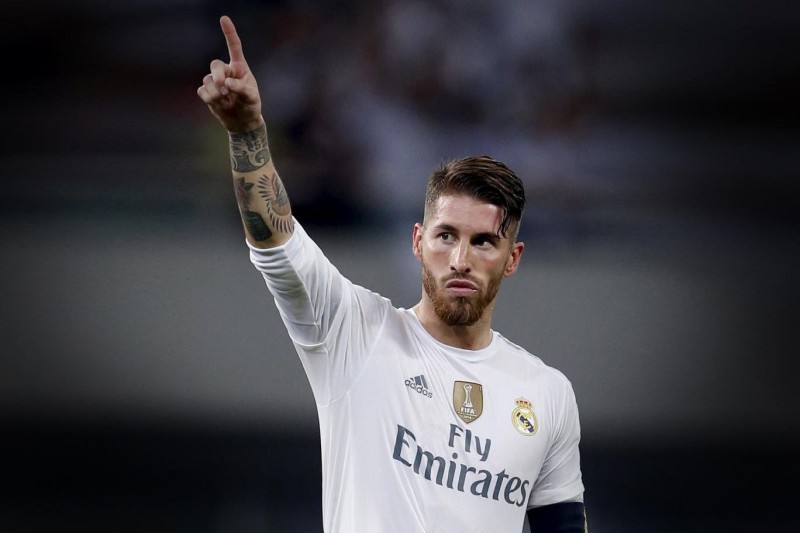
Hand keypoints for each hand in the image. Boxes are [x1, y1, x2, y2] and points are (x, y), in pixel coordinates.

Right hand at [197, 16, 263, 132]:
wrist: (242, 122)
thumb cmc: (250, 105)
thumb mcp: (251, 97)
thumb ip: (241, 88)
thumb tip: (227, 83)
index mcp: (239, 68)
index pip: (234, 47)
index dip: (229, 33)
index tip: (224, 19)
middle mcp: (226, 71)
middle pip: (215, 65)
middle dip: (218, 76)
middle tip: (225, 88)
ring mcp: (215, 81)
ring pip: (208, 81)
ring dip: (217, 94)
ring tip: (227, 101)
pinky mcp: (207, 92)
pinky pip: (202, 91)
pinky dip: (210, 100)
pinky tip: (219, 104)